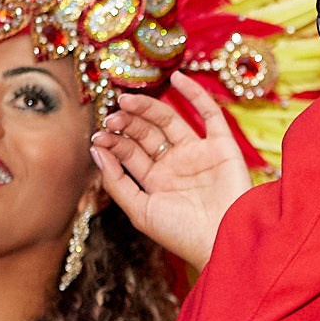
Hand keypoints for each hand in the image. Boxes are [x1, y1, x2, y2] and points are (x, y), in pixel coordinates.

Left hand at [93, 73, 255, 267]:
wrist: (223, 242)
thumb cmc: (182, 234)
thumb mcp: (140, 211)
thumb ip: (117, 181)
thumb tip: (96, 150)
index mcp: (156, 182)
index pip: (130, 153)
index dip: (113, 142)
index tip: (98, 135)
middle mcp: (176, 165)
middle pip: (146, 134)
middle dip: (128, 123)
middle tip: (112, 115)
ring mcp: (198, 153)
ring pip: (170, 120)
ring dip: (148, 107)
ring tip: (127, 100)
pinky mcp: (222, 146)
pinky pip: (210, 114)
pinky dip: (195, 95)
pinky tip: (177, 79)